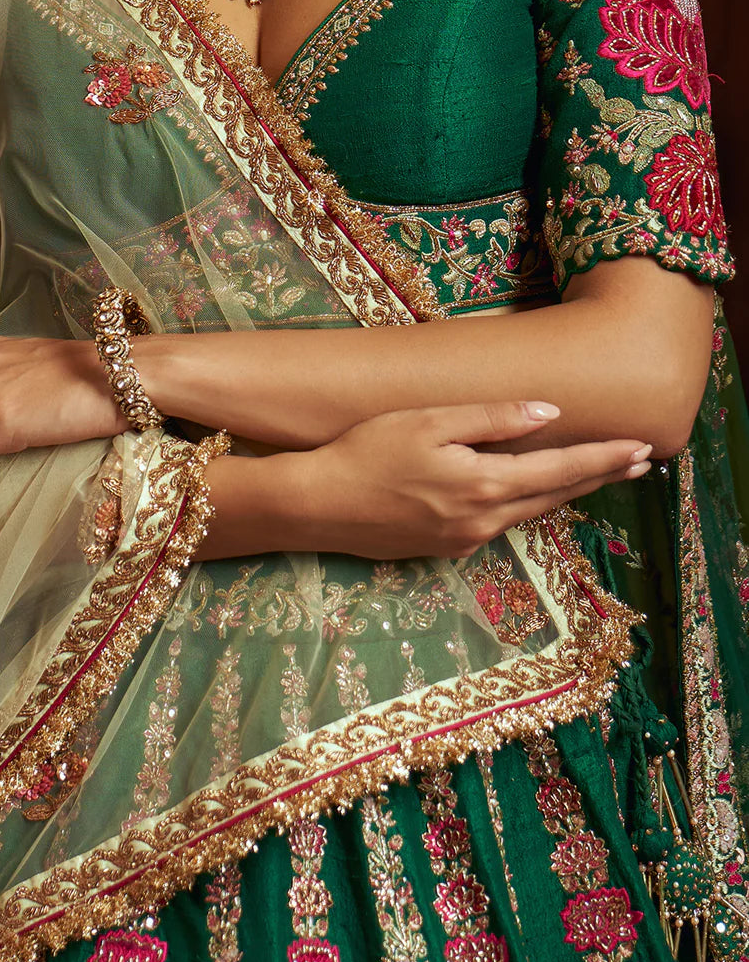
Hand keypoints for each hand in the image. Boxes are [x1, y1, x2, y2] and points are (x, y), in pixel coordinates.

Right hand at [301, 400, 651, 559]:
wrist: (318, 505)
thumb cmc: (368, 450)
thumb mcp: (430, 421)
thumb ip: (491, 418)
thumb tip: (547, 414)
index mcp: (485, 484)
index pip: (562, 469)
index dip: (604, 458)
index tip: (643, 449)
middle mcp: (485, 519)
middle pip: (556, 495)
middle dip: (600, 477)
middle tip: (642, 463)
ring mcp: (466, 539)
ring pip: (530, 510)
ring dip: (567, 490)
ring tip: (597, 474)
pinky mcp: (447, 548)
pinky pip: (499, 520)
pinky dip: (526, 501)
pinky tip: (530, 489)